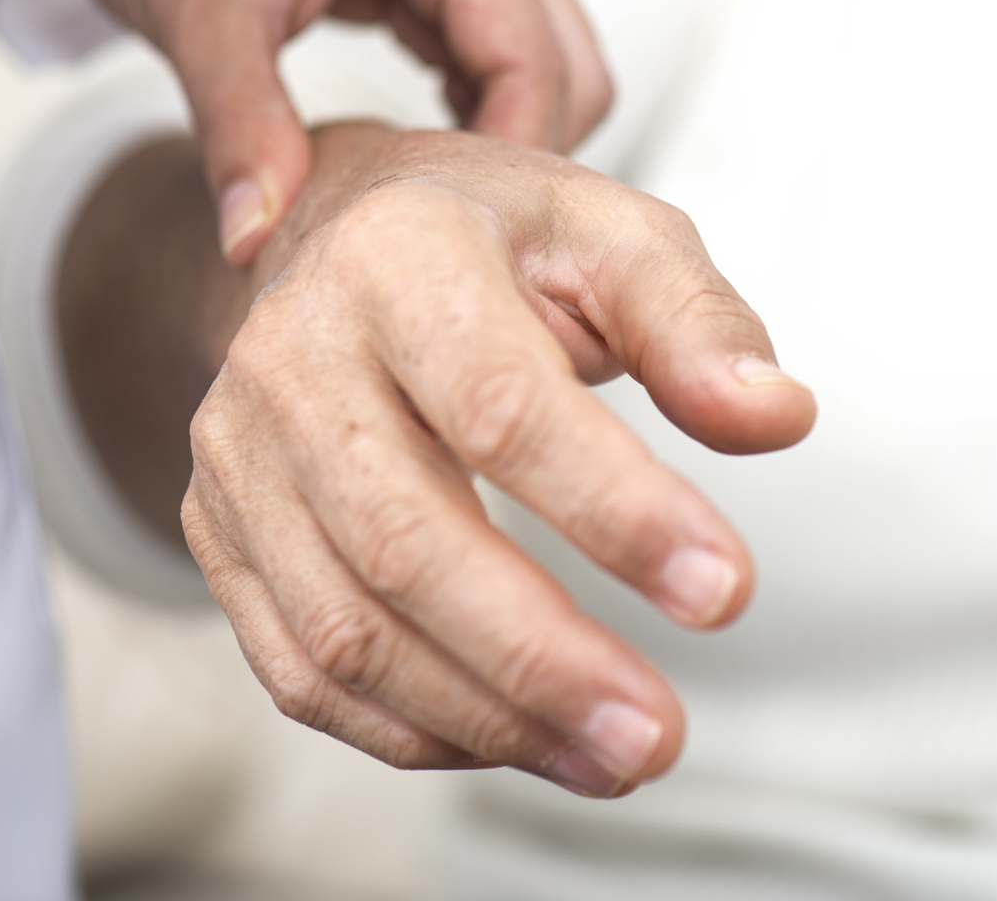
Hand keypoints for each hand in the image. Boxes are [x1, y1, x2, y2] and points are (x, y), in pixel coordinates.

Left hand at [48, 0, 611, 264]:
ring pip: (547, 68)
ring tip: (430, 201)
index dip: (507, 162)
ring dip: (503, 138)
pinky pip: (497, 59)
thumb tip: (256, 240)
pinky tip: (420, 157)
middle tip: (445, 226)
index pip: (532, 62)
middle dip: (522, 157)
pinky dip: (475, 116)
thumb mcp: (201, 10)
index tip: (453, 235)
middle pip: (570, 69)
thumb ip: (240, 130)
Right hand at [179, 124, 815, 795]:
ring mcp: (239, 455)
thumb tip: (776, 419)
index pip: (498, 405)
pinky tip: (513, 737)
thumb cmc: (494, 245)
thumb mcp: (610, 239)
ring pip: (344, 628)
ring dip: (485, 718)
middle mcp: (291, 357)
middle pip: (403, 538)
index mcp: (396, 258)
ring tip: (610, 757)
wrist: (341, 243)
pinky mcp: (220, 530)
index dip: (612, 509)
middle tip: (658, 736)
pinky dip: (410, 730)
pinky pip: (299, 668)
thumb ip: (695, 326)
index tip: (721, 590)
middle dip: (540, 658)